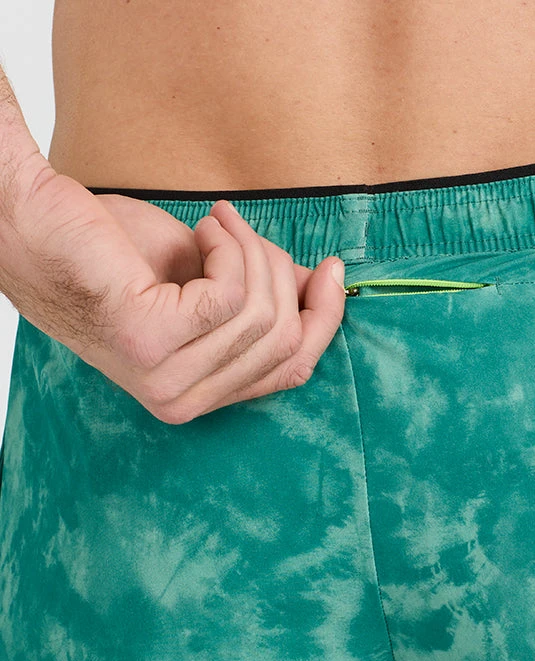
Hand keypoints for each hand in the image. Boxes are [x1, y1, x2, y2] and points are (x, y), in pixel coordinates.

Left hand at [1, 165, 345, 422]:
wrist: (38, 222)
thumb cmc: (112, 247)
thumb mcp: (208, 274)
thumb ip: (261, 293)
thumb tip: (326, 286)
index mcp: (197, 395)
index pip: (291, 371)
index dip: (323, 320)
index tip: (334, 270)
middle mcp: (180, 401)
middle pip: (284, 343)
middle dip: (279, 274)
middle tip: (238, 228)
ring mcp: (163, 379)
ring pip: (260, 316)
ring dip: (249, 251)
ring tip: (214, 222)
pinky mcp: (150, 342)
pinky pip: (230, 296)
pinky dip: (228, 247)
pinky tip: (201, 227)